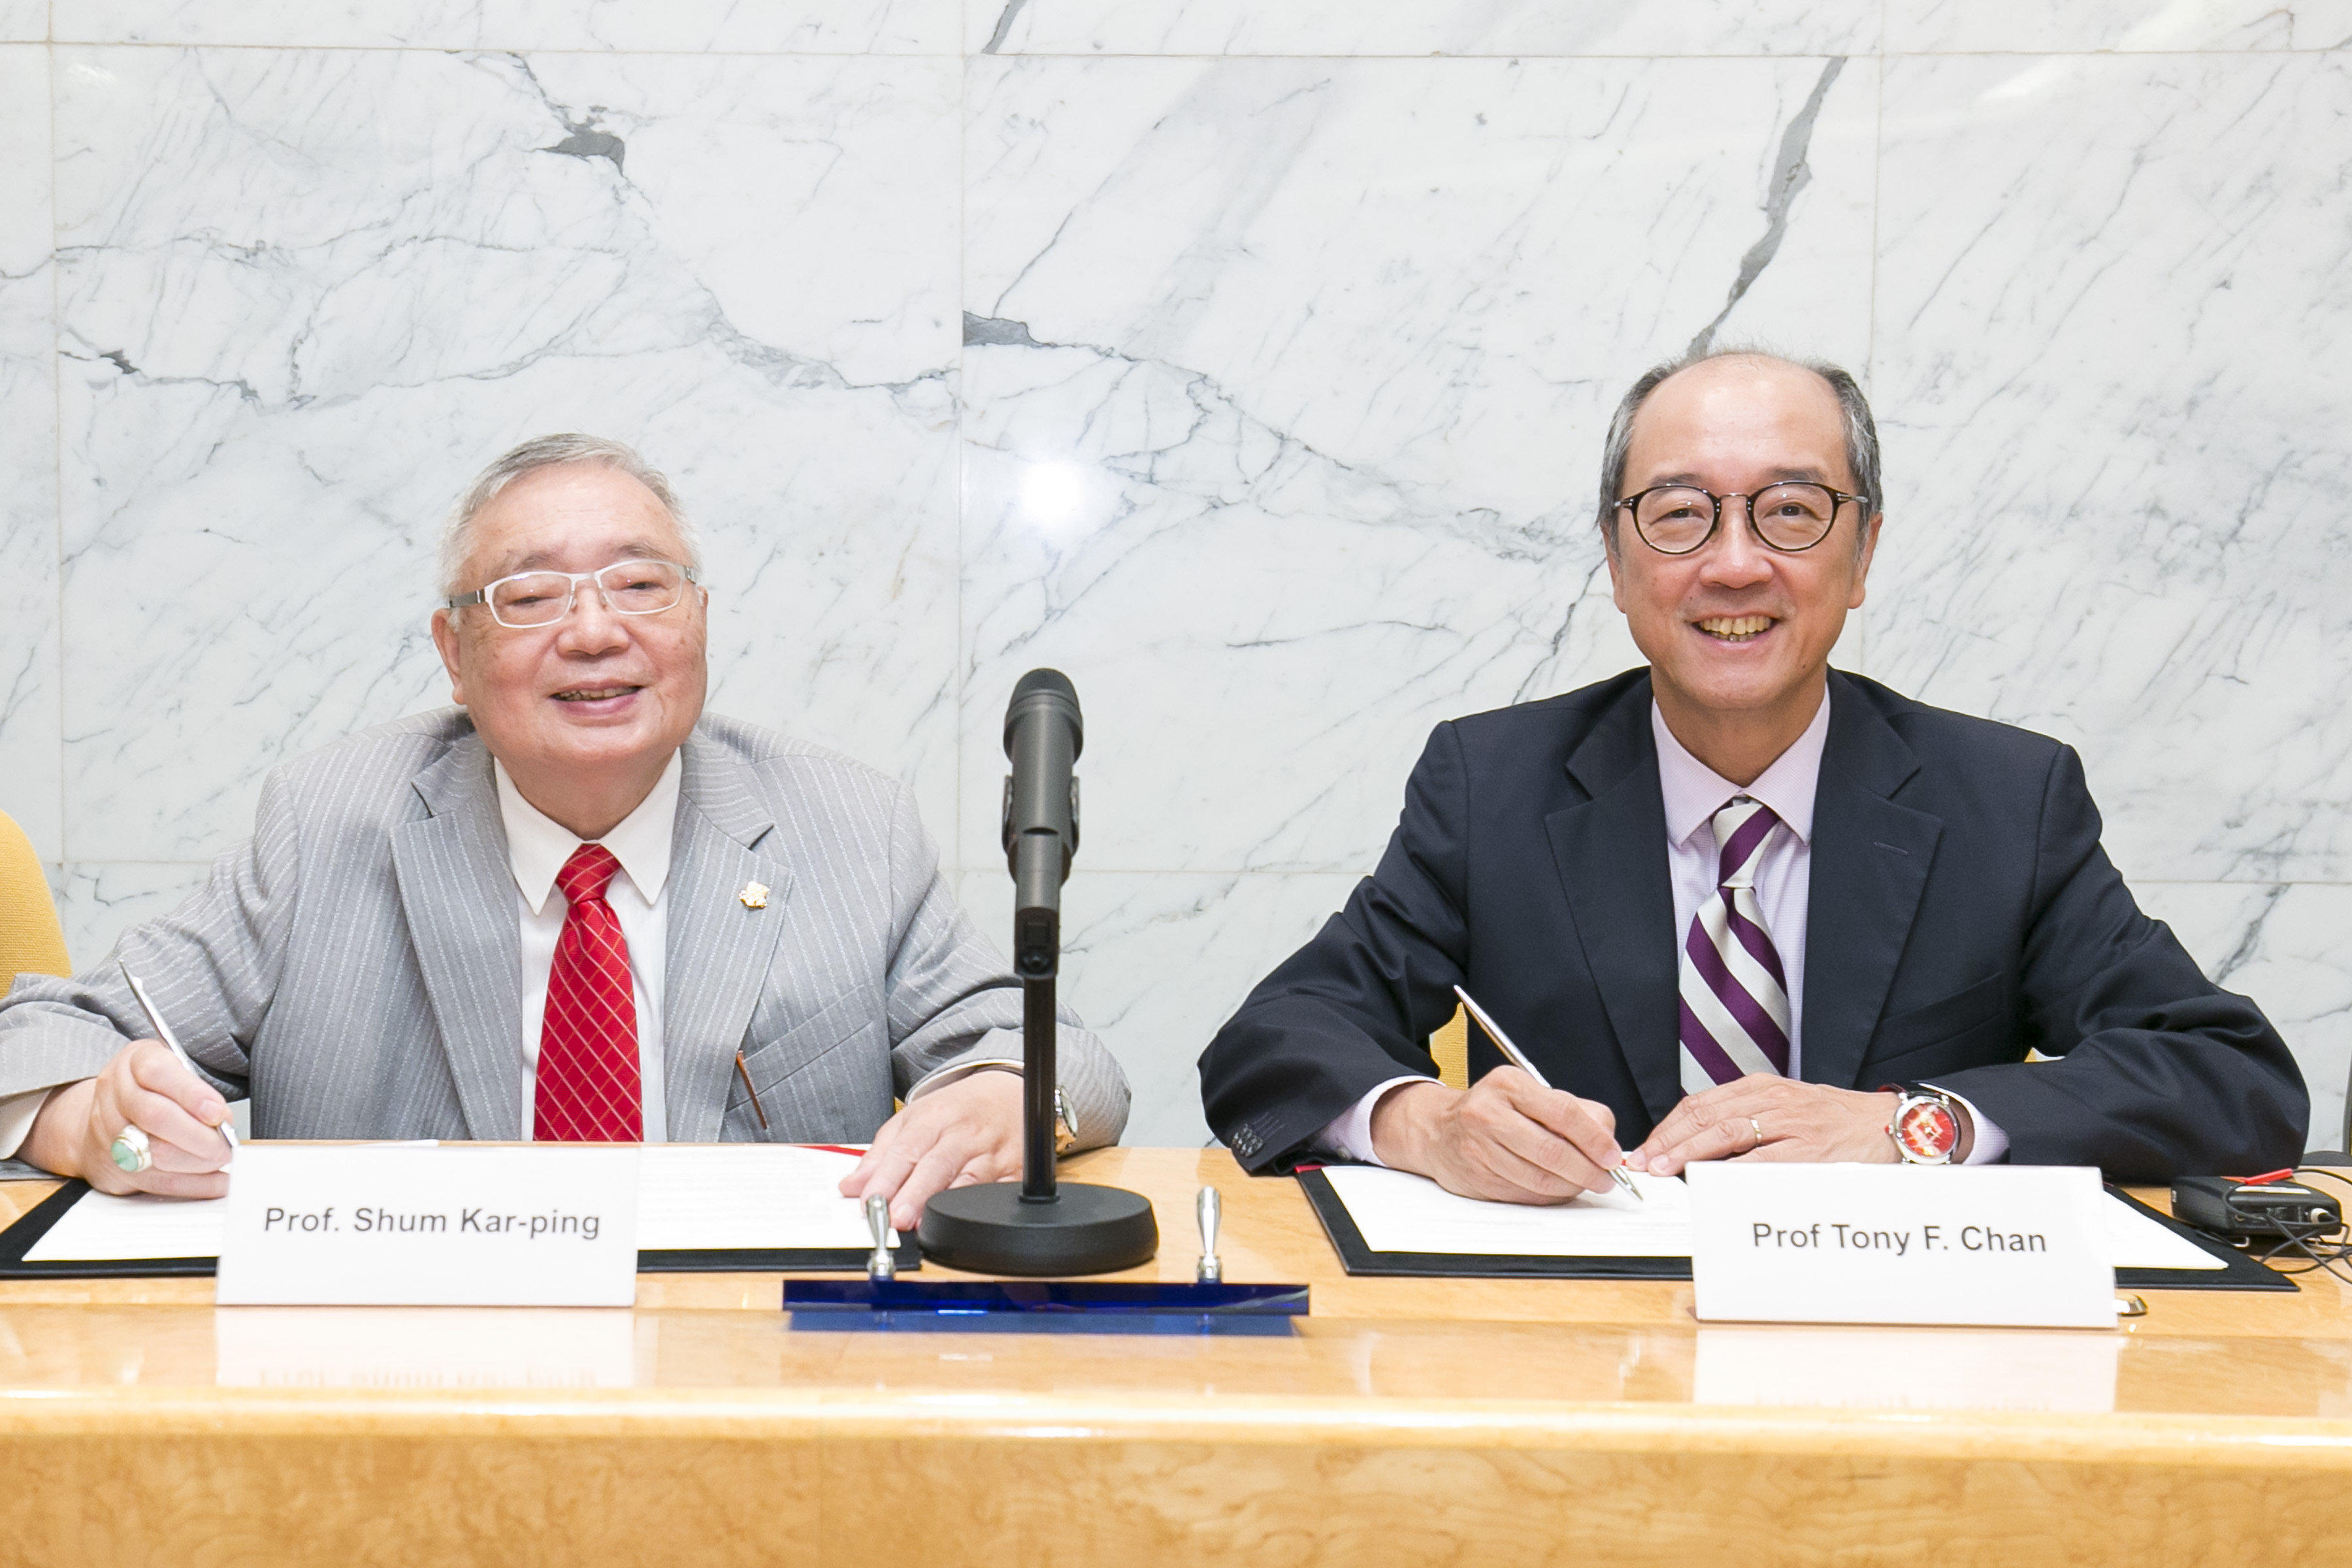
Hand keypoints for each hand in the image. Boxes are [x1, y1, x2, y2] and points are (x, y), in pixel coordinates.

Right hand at [19, 1040, 235, 1197]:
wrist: (106, 1115)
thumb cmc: (151, 1088)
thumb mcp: (173, 1069)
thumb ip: (196, 1089)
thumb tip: (221, 1121)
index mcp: (133, 1062)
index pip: (157, 1073)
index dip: (191, 1094)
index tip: (217, 1112)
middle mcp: (115, 1095)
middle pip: (155, 1116)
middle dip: (199, 1135)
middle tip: (225, 1144)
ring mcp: (110, 1133)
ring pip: (156, 1154)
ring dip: (199, 1161)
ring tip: (221, 1158)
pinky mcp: (117, 1167)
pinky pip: (159, 1182)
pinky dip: (195, 1184)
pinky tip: (217, 1181)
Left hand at [838, 1069, 1023, 1230]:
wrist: (1007, 1095)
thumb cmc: (956, 1111)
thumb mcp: (913, 1120)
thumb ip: (880, 1154)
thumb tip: (852, 1188)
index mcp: (935, 1117)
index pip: (907, 1149)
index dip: (887, 1178)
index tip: (869, 1202)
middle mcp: (964, 1134)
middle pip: (937, 1165)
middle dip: (915, 1194)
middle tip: (895, 1219)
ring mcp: (992, 1152)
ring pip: (968, 1181)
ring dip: (942, 1206)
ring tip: (920, 1226)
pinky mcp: (1013, 1171)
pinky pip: (995, 1192)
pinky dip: (976, 1209)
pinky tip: (958, 1222)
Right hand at [1368, 1071, 1624, 1204]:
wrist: (1439, 1130)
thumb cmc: (1495, 1110)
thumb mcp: (1532, 1094)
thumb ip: (1576, 1110)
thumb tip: (1607, 1140)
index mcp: (1508, 1084)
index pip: (1563, 1113)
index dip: (1594, 1139)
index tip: (1612, 1156)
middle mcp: (1488, 1113)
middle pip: (1552, 1151)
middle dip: (1587, 1170)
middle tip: (1605, 1179)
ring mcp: (1479, 1148)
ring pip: (1539, 1178)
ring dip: (1572, 1187)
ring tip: (1585, 1184)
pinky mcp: (1477, 1178)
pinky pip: (1525, 1194)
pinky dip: (1550, 1196)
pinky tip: (1559, 1189)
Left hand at [1629, 1078, 1936, 1174]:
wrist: (1888, 1124)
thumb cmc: (1833, 1121)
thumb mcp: (1784, 1108)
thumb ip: (1745, 1119)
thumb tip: (1695, 1147)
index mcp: (1760, 1088)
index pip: (1700, 1104)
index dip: (1667, 1128)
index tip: (1644, 1148)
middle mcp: (1771, 1099)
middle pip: (1704, 1116)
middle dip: (1667, 1141)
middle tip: (1642, 1162)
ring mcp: (1790, 1122)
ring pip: (1725, 1132)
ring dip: (1688, 1153)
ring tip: (1664, 1169)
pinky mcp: (1809, 1149)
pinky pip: (1761, 1159)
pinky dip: (1731, 1170)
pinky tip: (1709, 1180)